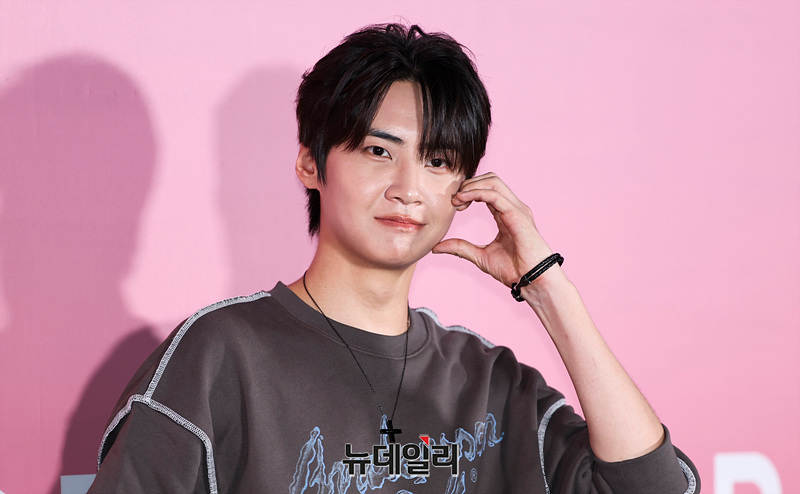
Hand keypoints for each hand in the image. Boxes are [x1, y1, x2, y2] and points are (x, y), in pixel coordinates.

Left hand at [432, 172, 553, 287]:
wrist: (533, 281)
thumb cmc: (514, 271)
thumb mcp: (480, 256)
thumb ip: (460, 248)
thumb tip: (436, 247)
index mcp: (506, 214)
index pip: (487, 190)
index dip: (468, 192)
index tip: (454, 205)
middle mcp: (513, 207)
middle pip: (490, 179)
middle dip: (469, 184)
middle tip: (454, 200)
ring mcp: (517, 209)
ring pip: (493, 181)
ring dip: (471, 186)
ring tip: (457, 199)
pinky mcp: (517, 214)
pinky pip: (494, 194)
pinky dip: (476, 193)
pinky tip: (463, 200)